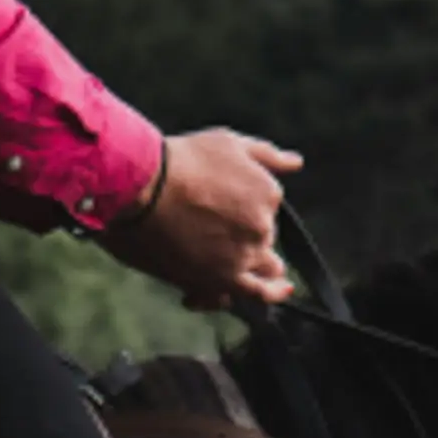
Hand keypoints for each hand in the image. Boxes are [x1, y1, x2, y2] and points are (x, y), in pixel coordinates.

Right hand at [104, 129, 303, 310]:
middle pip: (264, 239)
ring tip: (236, 259)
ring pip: (264, 269)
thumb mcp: (228, 143)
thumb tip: (296, 163)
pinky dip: (262, 294)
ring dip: (256, 266)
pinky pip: (255, 294)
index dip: (246, 208)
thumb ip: (267, 155)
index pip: (268, 210)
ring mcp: (245, 256)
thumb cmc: (180, 159)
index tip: (220, 203)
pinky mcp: (225, 280)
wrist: (141, 186)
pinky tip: (271, 292)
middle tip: (213, 226)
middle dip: (246, 235)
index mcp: (268, 193)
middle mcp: (263, 227)